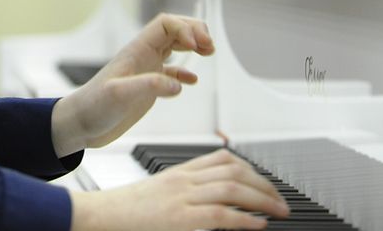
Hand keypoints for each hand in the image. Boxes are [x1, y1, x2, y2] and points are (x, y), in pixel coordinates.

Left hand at [52, 14, 212, 155]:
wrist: (81, 124)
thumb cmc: (93, 107)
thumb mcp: (120, 95)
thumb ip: (148, 86)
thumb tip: (178, 84)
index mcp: (137, 51)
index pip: (165, 24)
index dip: (184, 29)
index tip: (196, 46)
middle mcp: (143, 56)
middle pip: (173, 29)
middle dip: (194, 31)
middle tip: (210, 47)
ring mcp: (146, 70)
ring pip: (174, 47)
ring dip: (193, 46)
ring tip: (209, 53)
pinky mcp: (147, 87)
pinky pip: (170, 72)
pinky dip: (184, 72)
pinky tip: (191, 81)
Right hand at [69, 148, 288, 230]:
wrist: (101, 215)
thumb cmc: (126, 210)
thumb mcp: (159, 194)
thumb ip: (184, 194)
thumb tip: (211, 205)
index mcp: (179, 172)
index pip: (223, 158)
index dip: (251, 169)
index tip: (265, 183)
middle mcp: (184, 180)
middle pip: (234, 170)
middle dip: (265, 185)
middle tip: (281, 201)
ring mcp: (182, 197)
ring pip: (233, 188)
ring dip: (263, 200)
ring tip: (279, 212)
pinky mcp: (179, 218)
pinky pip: (221, 215)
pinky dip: (245, 220)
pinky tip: (258, 226)